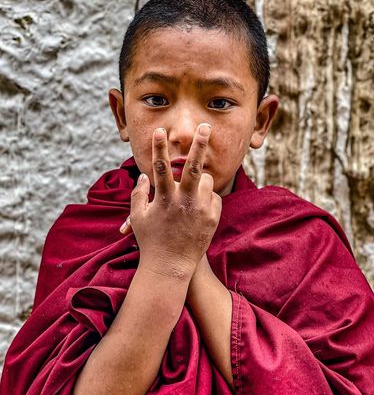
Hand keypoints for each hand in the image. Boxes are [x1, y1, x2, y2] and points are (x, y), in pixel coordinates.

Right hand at [120, 124, 221, 278]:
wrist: (172, 267)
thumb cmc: (151, 241)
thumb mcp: (138, 217)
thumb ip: (138, 194)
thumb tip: (142, 175)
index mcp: (164, 199)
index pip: (160, 167)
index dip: (158, 147)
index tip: (159, 131)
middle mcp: (184, 202)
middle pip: (195, 166)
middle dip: (200, 144)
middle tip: (205, 126)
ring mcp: (201, 210)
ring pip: (207, 181)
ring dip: (200, 181)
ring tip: (192, 193)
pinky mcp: (212, 218)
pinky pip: (214, 197)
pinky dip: (207, 198)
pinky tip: (198, 209)